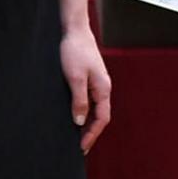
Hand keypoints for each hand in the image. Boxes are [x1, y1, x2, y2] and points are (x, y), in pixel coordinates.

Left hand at [60, 26, 112, 153]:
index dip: (92, 135)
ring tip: (75, 137)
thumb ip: (79, 100)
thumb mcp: (74, 78)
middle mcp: (102, 88)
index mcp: (103, 89)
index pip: (102, 119)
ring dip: (87, 124)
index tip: (81, 148)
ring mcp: (96, 84)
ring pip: (95, 109)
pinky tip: (74, 117)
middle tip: (78, 148)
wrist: (74, 30)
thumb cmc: (74, 51)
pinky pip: (89, 101)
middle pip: (100, 116)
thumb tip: (80, 122)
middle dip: (90, 133)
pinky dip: (84, 113)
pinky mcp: (89, 79)